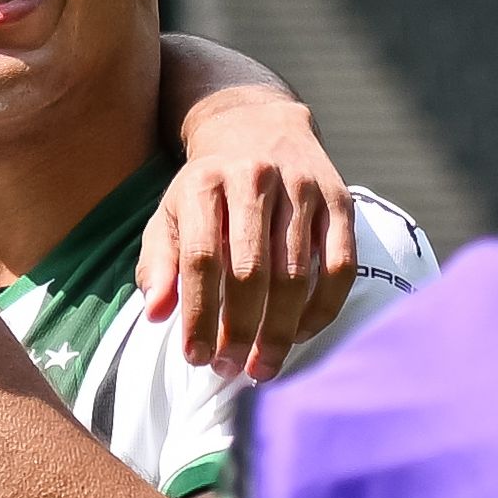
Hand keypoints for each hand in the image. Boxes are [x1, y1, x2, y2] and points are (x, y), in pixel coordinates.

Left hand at [138, 92, 355, 380]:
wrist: (259, 128)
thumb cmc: (207, 189)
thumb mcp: (171, 215)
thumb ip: (160, 263)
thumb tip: (157, 314)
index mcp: (205, 183)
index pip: (201, 259)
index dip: (198, 314)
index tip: (196, 358)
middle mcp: (256, 179)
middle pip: (251, 271)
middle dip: (240, 329)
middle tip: (232, 370)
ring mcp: (303, 188)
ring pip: (296, 273)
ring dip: (279, 329)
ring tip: (264, 366)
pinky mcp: (339, 200)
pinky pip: (340, 265)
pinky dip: (323, 307)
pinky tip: (302, 334)